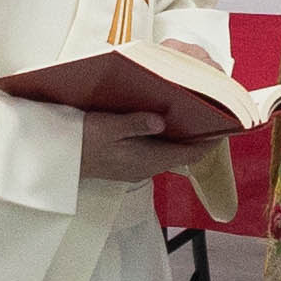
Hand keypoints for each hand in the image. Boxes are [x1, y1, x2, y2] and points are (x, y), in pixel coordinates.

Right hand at [72, 119, 221, 191]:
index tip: (225, 124)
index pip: (189, 154)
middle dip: (198, 135)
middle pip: (182, 152)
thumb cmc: (78, 142)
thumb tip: (160, 121)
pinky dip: (165, 138)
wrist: (55, 160)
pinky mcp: (127, 163)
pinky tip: (162, 121)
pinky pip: (155, 151)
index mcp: (145, 160)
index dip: (208, 140)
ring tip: (191, 113)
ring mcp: (136, 167)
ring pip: (169, 152)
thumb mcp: (105, 128)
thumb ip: (134, 124)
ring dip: (181, 136)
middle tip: (210, 113)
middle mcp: (145, 167)